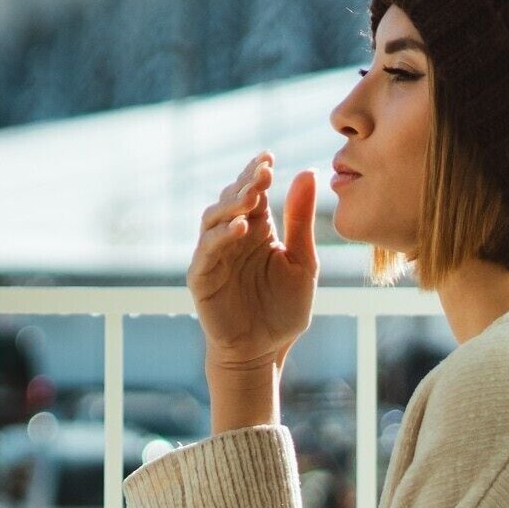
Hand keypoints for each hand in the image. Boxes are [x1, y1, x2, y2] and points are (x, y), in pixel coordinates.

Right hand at [190, 155, 319, 376]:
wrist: (264, 351)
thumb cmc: (283, 309)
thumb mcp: (302, 261)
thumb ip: (300, 220)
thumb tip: (307, 173)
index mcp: (257, 230)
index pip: (253, 193)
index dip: (258, 173)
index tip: (270, 156)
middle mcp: (232, 237)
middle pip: (231, 199)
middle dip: (245, 183)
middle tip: (263, 170)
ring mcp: (214, 255)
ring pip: (213, 218)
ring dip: (231, 204)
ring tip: (253, 195)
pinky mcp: (201, 277)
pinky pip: (208, 250)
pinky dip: (222, 236)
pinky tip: (243, 227)